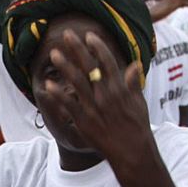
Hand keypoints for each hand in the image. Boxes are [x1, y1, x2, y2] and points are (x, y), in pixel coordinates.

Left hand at [40, 28, 151, 164]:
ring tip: (53, 54)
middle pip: (89, 66)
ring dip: (64, 66)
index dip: (98, 47)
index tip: (89, 35)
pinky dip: (58, 95)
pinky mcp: (84, 121)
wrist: (132, 151)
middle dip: (77, 49)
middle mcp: (106, 94)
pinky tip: (48, 85)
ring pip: (76, 82)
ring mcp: (94, 107)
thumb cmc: (137, 127)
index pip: (108, 62)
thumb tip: (135, 64)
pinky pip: (68, 105)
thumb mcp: (139, 103)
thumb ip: (133, 83)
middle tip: (67, 34)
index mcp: (120, 88)